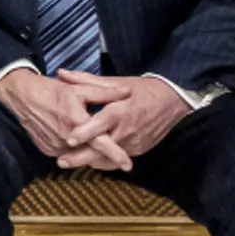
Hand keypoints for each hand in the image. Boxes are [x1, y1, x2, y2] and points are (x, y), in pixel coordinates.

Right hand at [0, 67, 129, 168]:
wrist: (22, 96)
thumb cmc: (52, 91)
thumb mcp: (80, 88)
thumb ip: (105, 92)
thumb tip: (127, 92)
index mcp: (76, 121)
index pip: (100, 143)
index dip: (116, 155)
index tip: (128, 165)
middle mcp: (65, 137)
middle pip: (91, 154)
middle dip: (105, 158)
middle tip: (119, 161)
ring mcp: (54, 146)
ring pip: (78, 154)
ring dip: (88, 152)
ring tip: (94, 144)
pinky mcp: (47, 149)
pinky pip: (66, 153)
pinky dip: (73, 150)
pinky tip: (75, 141)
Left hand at [60, 70, 190, 161]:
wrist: (173, 102)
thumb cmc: (142, 89)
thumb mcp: (117, 82)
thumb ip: (87, 80)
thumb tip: (61, 73)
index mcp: (122, 110)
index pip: (102, 124)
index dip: (86, 133)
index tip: (69, 140)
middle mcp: (129, 129)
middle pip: (103, 148)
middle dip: (82, 157)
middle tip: (61, 161)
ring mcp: (136, 142)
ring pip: (110, 158)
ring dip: (90, 161)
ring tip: (69, 162)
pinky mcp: (140, 150)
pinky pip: (119, 159)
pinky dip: (104, 161)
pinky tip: (89, 160)